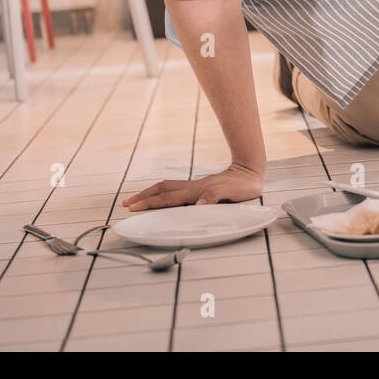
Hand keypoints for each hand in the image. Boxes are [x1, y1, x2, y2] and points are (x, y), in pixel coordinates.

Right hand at [122, 163, 264, 210]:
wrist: (251, 171)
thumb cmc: (243, 185)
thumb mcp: (231, 193)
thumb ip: (214, 198)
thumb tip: (198, 207)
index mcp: (196, 192)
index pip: (167, 198)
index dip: (150, 203)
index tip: (134, 207)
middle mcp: (192, 189)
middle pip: (161, 190)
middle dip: (143, 197)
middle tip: (127, 204)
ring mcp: (195, 188)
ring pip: (167, 188)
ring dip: (151, 194)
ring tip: (138, 199)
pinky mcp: (200, 189)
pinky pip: (176, 191)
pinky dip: (163, 194)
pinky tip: (162, 199)